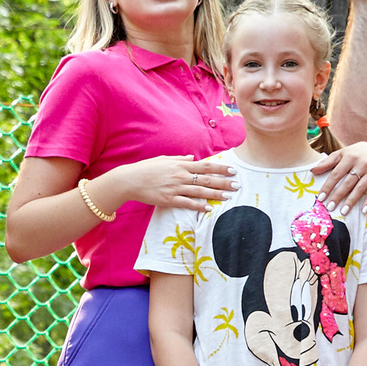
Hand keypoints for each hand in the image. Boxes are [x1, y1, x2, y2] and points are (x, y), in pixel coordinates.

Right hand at [110, 153, 237, 211]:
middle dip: (223, 181)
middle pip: (207, 178)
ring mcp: (175, 188)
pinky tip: (209, 207)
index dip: (221, 167)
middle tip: (237, 184)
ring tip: (229, 196)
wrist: (130, 180)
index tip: (233, 169)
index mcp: (180, 165)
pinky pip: (187, 203)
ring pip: (200, 191)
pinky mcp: (169, 200)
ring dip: (216, 194)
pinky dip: (199, 206)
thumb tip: (192, 157)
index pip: (206, 165)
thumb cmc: (146, 169)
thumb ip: (179, 159)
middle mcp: (180, 176)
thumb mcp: (163, 159)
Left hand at [310, 140, 366, 215]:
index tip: (321, 198)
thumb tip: (312, 170)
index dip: (328, 186)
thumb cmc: (352, 154)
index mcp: (349, 157)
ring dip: (352, 201)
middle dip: (338, 196)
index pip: (336, 174)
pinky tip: (363, 210)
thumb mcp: (340, 154)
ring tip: (343, 212)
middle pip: (348, 182)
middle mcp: (362, 163)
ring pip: (360, 188)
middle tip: (330, 207)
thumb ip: (327, 163)